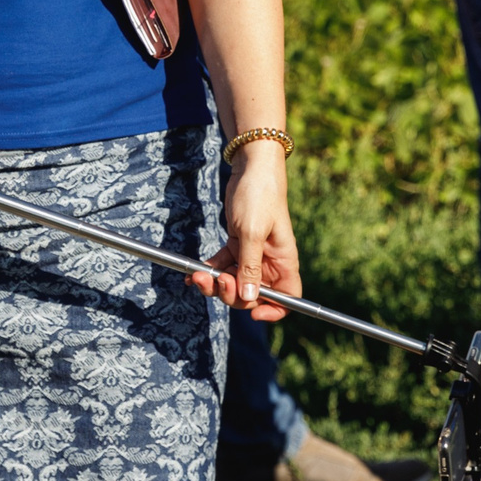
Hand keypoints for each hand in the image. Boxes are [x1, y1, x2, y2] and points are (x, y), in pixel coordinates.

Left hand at [190, 144, 300, 319]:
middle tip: (215, 280)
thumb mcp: (252, 233)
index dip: (273, 310)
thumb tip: (250, 298)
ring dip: (215, 283)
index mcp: (283, 262)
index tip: (253, 312)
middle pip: (253, 294)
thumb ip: (250, 267)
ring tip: (197, 275)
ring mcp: (252, 254)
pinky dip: (209, 270)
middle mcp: (270, 262)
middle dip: (231, 293)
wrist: (251, 167)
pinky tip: (193, 272)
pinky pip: (223, 266)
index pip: (287, 298)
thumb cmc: (259, 197)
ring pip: (234, 281)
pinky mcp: (236, 244)